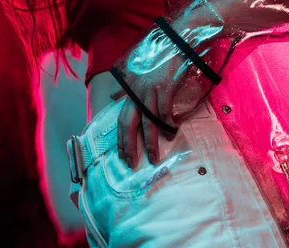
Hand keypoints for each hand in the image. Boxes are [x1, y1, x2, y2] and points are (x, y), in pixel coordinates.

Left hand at [112, 20, 221, 167]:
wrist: (177, 43)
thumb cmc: (159, 61)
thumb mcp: (137, 74)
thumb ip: (125, 89)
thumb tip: (112, 97)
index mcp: (131, 93)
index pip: (120, 121)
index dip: (120, 139)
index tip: (121, 155)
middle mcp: (137, 94)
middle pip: (128, 125)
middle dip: (129, 146)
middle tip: (131, 164)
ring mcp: (150, 91)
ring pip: (148, 123)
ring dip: (151, 143)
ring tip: (154, 158)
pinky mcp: (165, 88)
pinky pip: (165, 113)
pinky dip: (168, 125)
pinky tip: (172, 132)